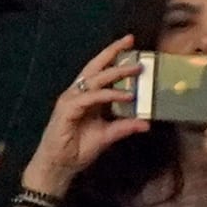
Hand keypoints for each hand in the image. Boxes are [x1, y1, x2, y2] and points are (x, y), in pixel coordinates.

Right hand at [22, 34, 151, 193]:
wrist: (59, 166)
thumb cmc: (77, 149)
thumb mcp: (107, 136)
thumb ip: (124, 127)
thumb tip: (146, 123)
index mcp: (86, 97)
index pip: (100, 72)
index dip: (114, 57)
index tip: (132, 46)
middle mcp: (78, 93)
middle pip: (95, 67)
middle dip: (112, 52)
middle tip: (130, 41)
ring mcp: (71, 99)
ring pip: (94, 79)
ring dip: (116, 72)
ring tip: (135, 69)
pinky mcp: (68, 109)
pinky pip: (91, 97)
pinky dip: (109, 95)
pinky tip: (126, 95)